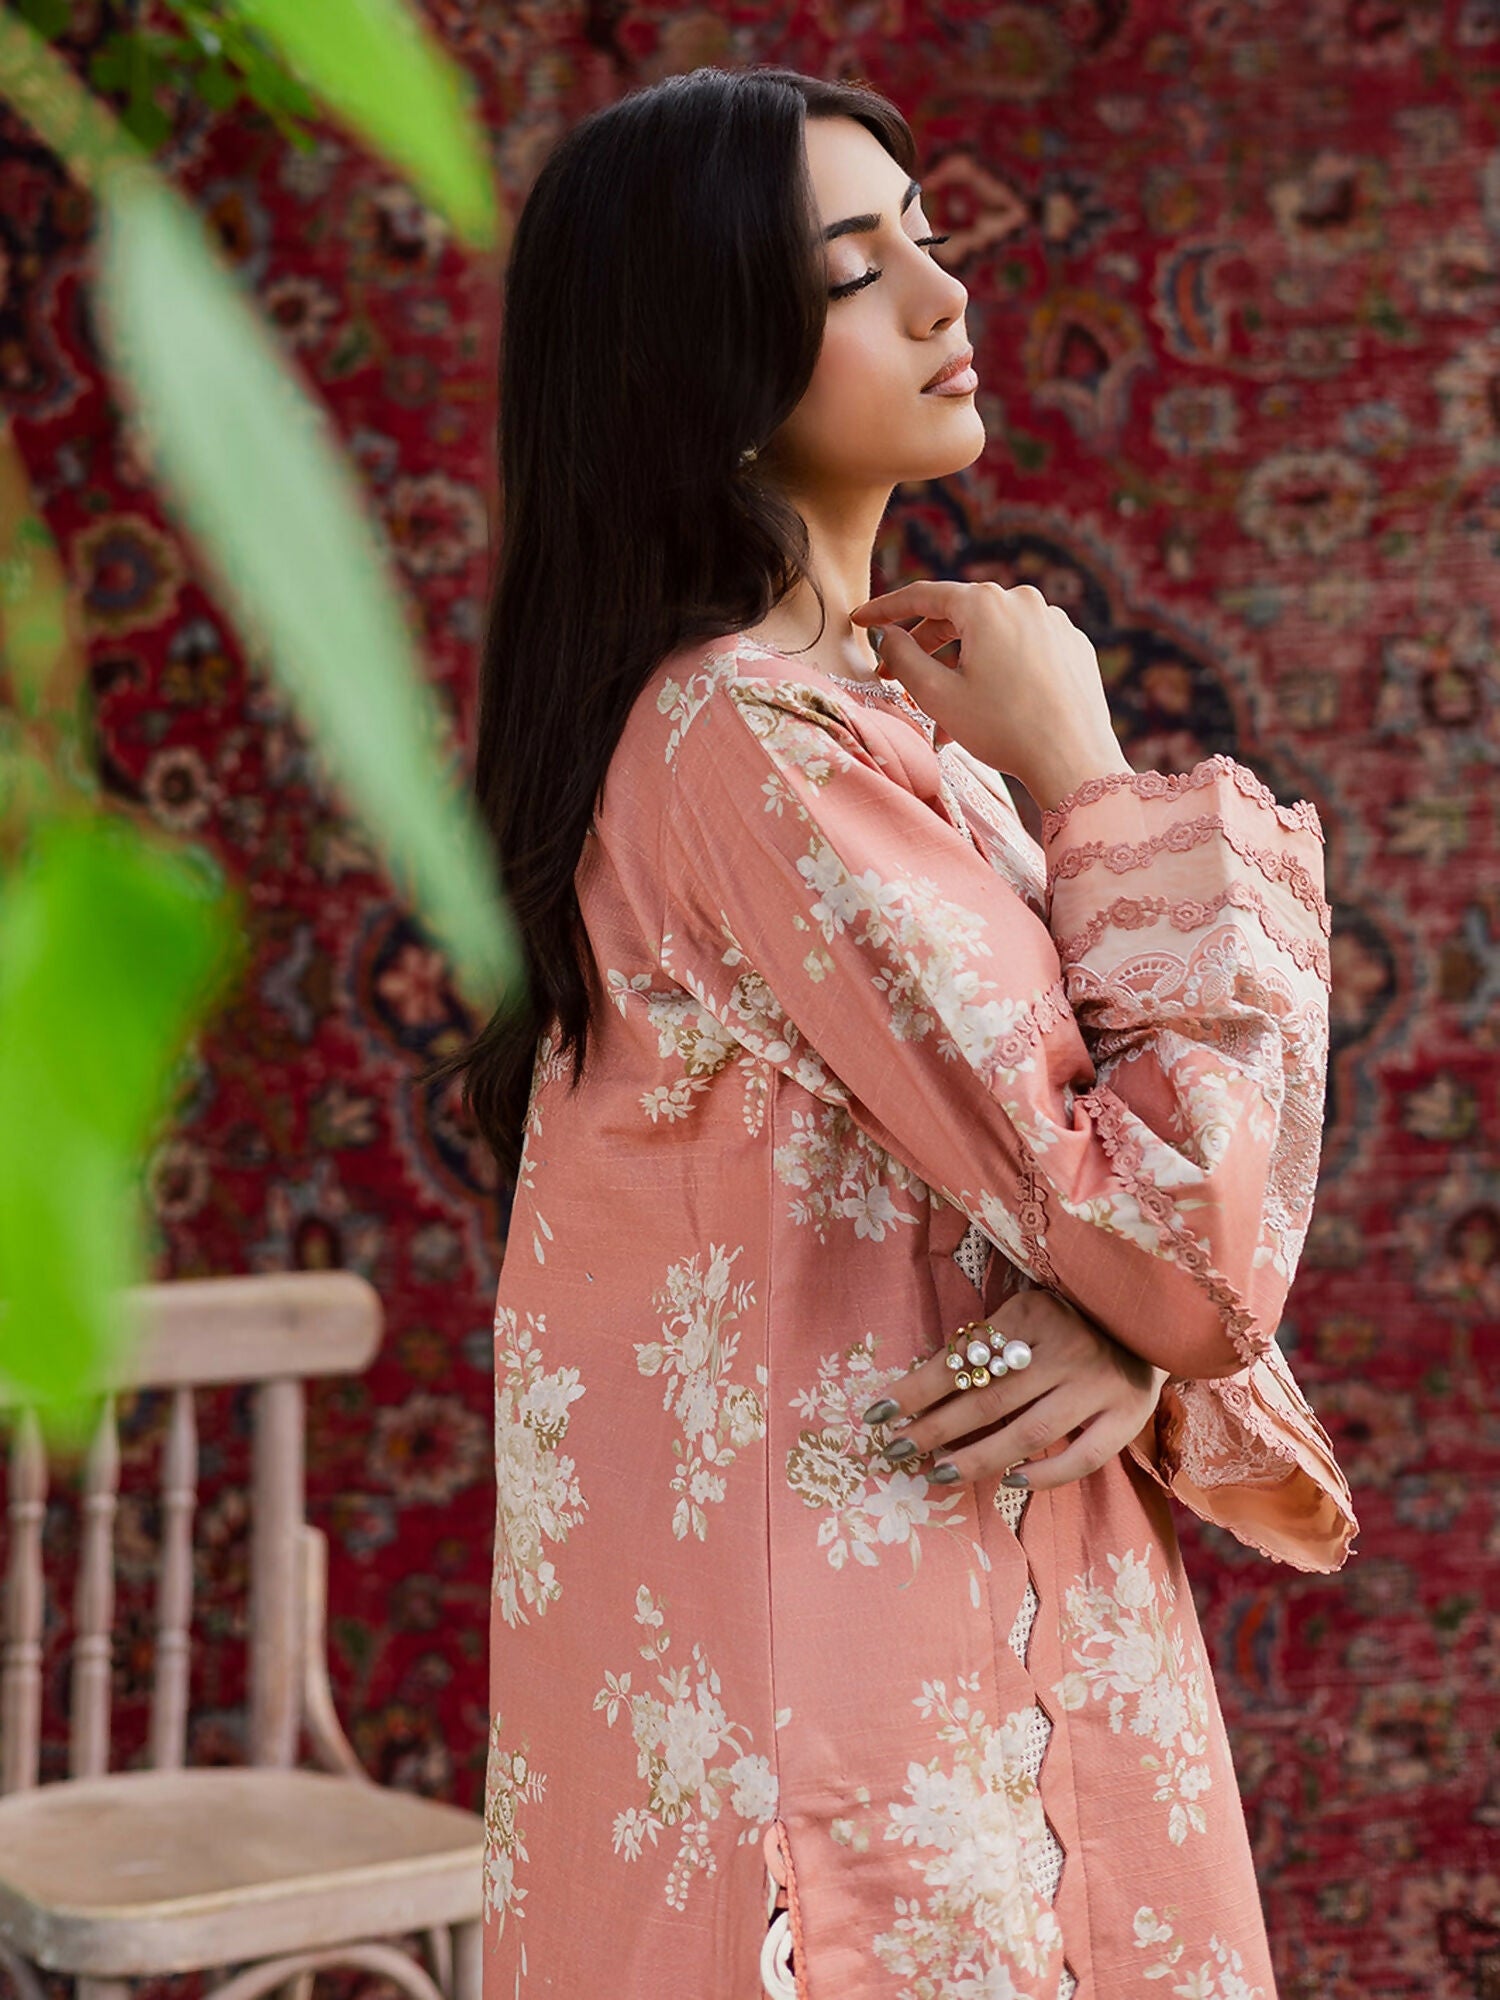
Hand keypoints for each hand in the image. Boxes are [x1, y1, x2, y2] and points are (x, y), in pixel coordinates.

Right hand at [850, 578, 1133, 811]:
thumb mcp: (938, 696)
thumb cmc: (1004, 729)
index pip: (923, 595)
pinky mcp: (1074, 645)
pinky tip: (989, 702)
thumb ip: (903, 658)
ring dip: (961, 663)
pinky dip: (999, 667)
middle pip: (959, 614)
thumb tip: (888, 635)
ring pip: (992, 635)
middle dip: (924, 644)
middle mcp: (1024, 600)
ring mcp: (1055, 621)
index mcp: (986, 604)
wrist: (1074, 760)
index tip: (861, 619)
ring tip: (944, 706)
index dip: (886, 609)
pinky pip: (1024, 648)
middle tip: (895, 675)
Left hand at [863, 1289, 1168, 1489]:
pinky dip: (1044, 1475)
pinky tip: (1009, 1482)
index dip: (915, 1389)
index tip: (877, 1413)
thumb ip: (988, 1347)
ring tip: (938, 1472)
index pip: (962, 1359)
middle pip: (987, 1399)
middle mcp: (1066, 1348)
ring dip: (977, 1458)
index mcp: (1033, 1314)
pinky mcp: (1127, 1416)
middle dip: (933, 1429)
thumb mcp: (1027, 1316)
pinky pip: (1082, 1457)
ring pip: (1027, 1432)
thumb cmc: (1072, 1323)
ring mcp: (1099, 1384)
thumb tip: (920, 1391)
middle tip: (895, 1451)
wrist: (1153, 1323)